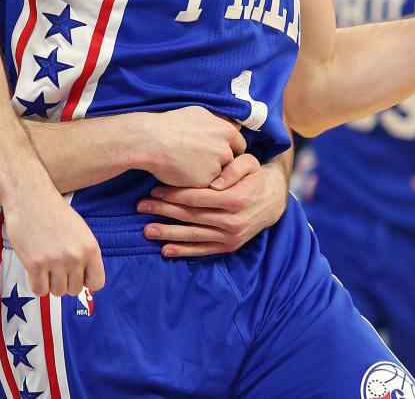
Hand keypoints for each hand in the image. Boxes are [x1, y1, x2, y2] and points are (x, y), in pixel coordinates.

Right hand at [2, 181, 103, 296]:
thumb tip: (86, 282)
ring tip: (45, 263)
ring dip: (49, 282)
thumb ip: (85, 255)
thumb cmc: (54, 213)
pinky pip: (39, 291)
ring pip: (56, 292)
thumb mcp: (80, 231)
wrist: (30, 196)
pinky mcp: (35, 264)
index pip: (97, 283)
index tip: (76, 274)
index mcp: (91, 248)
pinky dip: (35, 283)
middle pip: (74, 290)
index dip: (85, 281)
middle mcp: (76, 256)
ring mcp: (56, 261)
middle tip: (55, 264)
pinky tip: (34, 267)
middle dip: (64, 281)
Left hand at [136, 154, 287, 256]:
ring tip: (147, 230)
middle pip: (191, 216)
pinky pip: (203, 250)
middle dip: (164, 211)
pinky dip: (183, 251)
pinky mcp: (229, 246)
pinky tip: (166, 250)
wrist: (274, 200)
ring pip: (194, 235)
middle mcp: (232, 220)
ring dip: (168, 233)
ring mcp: (230, 236)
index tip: (154, 190)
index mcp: (235, 198)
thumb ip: (233, 167)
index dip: (174, 194)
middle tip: (141, 207)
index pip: (198, 197)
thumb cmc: (255, 177)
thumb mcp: (250, 163)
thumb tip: (216, 181)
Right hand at [142, 106, 246, 187]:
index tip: (219, 152)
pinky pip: (205, 185)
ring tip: (192, 167)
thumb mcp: (201, 113)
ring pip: (219, 175)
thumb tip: (233, 126)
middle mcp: (225, 150)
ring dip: (211, 174)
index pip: (239, 145)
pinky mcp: (203, 183)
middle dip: (222, 163)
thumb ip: (220, 122)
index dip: (230, 149)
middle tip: (205, 161)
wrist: (151, 140)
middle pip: (231, 162)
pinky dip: (198, 183)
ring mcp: (215, 168)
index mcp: (227, 132)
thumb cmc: (173, 124)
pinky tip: (185, 174)